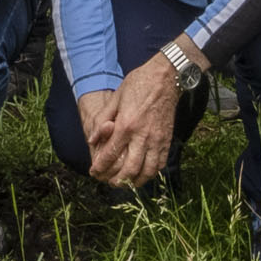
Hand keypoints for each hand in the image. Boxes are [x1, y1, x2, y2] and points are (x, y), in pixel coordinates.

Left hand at [82, 53, 185, 189]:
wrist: (166, 77)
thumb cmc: (138, 84)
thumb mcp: (115, 98)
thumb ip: (103, 120)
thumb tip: (93, 140)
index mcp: (126, 124)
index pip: (111, 154)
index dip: (100, 167)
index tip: (94, 172)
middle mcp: (142, 135)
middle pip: (129, 168)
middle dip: (117, 180)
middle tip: (109, 182)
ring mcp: (157, 139)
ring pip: (147, 170)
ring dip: (135, 181)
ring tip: (126, 183)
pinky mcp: (167, 140)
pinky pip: (160, 163)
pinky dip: (151, 173)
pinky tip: (143, 174)